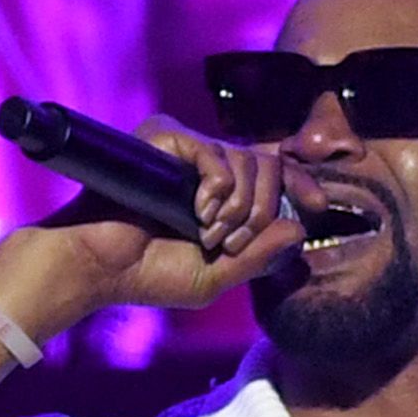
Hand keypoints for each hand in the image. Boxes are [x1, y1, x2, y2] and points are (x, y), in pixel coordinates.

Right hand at [0, 125, 306, 327]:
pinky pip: (215, 151)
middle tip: (234, 239)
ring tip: (210, 232)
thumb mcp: (217, 277)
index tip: (318, 204)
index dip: (300, 181)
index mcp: (221, 195)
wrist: (99, 266)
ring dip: (240, 206)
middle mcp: (206, 167)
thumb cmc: (148, 273)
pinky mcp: (165, 140)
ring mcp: (186, 151)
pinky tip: (200, 211)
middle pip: (268, 165)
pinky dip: (218, 186)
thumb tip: (297, 228)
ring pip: (248, 159)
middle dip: (264, 209)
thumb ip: (259, 257)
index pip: (274, 172)